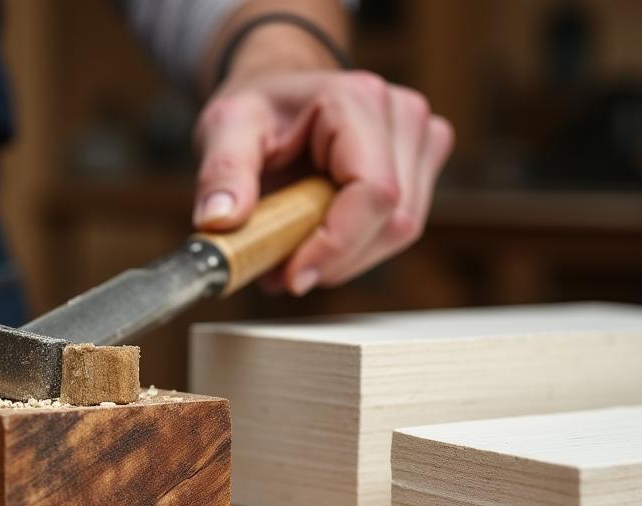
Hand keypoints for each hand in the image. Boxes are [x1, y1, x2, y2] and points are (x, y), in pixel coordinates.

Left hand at [191, 69, 452, 293]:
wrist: (278, 91)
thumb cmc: (257, 108)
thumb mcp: (223, 128)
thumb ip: (221, 172)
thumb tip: (219, 221)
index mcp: (357, 99)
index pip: (374, 193)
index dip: (338, 245)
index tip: (293, 278)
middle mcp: (401, 115)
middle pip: (392, 220)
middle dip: (334, 259)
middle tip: (278, 270)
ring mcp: (420, 139)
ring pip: (400, 231)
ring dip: (345, 258)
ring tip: (289, 253)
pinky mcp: (422, 164)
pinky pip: (399, 228)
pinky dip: (357, 248)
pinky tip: (316, 241)